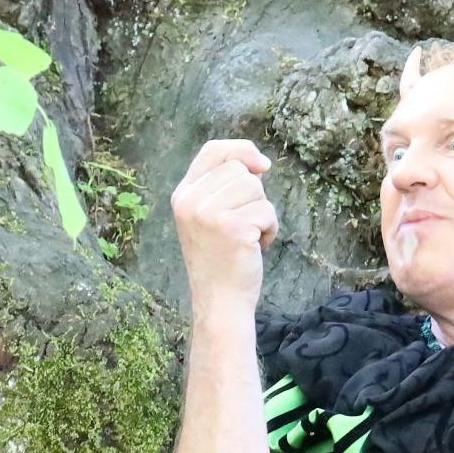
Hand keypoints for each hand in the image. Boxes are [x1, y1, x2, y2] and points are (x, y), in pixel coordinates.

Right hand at [170, 138, 278, 315]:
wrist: (220, 302)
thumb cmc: (222, 262)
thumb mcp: (211, 219)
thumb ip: (223, 189)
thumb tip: (257, 163)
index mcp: (183, 195)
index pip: (213, 151)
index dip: (241, 151)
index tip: (262, 165)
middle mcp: (190, 200)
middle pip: (241, 170)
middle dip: (254, 196)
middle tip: (246, 225)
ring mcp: (208, 213)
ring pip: (255, 188)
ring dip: (263, 214)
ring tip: (250, 237)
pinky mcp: (231, 226)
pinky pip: (266, 211)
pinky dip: (270, 229)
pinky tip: (256, 247)